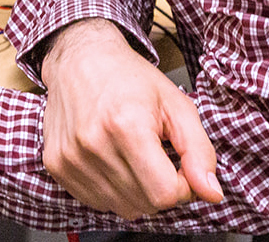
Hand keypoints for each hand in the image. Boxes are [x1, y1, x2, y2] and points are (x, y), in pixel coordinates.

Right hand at [40, 18, 222, 217]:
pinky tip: (112, 160)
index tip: (178, 164)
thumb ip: (199, 151)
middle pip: (145, 204)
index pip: (165, 194)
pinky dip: (111, 189)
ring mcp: (70, 157)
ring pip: (122, 208)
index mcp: (126, 126)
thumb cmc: (129, 78)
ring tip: (133, 156)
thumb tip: (211, 194)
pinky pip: (96, 202)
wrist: (81, 59)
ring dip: (136, 190)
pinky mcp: (56, 164)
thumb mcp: (176, 105)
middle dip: (159, 186)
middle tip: (156, 155)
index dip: (182, 185)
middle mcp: (93, 144)